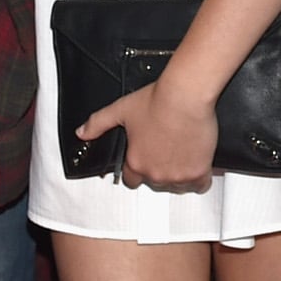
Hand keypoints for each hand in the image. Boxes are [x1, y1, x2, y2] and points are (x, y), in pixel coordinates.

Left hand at [76, 74, 219, 191]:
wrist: (185, 95)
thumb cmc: (157, 100)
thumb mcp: (120, 109)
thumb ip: (98, 123)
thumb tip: (82, 132)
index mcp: (135, 162)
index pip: (132, 180)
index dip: (138, 168)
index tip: (146, 157)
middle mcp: (155, 173)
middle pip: (156, 183)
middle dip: (160, 169)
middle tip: (166, 149)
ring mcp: (177, 175)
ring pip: (177, 185)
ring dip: (179, 174)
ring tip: (182, 154)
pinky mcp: (198, 172)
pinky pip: (199, 185)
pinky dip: (199, 177)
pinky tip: (199, 164)